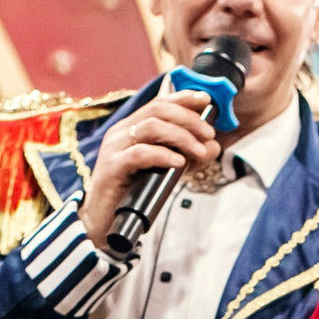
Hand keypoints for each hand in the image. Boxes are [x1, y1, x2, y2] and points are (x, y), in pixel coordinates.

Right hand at [76, 90, 220, 241]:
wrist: (104, 221)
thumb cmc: (133, 194)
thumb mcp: (166, 171)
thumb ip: (189, 157)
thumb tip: (214, 146)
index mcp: (131, 127)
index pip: (158, 102)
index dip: (183, 97)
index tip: (206, 100)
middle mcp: (121, 132)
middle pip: (157, 109)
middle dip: (188, 118)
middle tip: (209, 133)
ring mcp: (114, 148)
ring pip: (151, 127)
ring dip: (181, 137)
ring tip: (199, 151)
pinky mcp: (112, 167)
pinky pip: (140, 153)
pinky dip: (164, 155)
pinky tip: (179, 163)